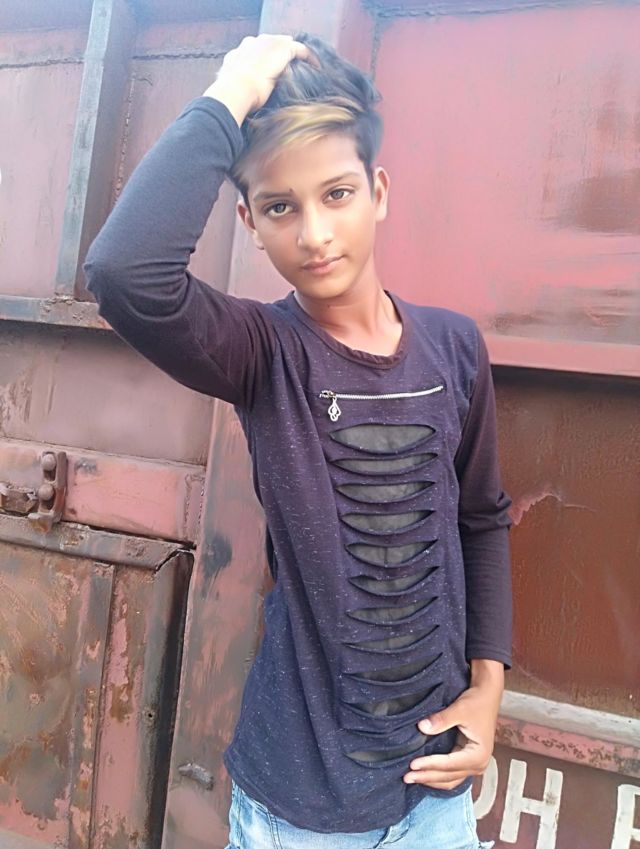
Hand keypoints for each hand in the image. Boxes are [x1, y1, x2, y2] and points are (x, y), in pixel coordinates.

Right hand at [202, 34, 318, 125]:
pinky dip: (309, 56)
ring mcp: (267, 43)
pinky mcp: (281, 48)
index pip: (253, 49)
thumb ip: (236, 90)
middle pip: (269, 42)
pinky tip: (316, 66)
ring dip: (293, 53)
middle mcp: (251, 43)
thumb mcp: (230, 90)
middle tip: (288, 65)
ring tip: (303, 65)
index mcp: (238, 53)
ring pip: (285, 43)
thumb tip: (239, 105)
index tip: (270, 67)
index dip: (262, 57)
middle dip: (278, 52)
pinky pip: (300, 49)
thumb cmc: (231, 97)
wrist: (235, 90)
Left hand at [403, 659, 502, 789]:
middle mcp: (479, 765)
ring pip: (450, 780)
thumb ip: (441, 720)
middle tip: (407, 776)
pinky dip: (438, 776)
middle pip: (449, 776)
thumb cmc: (477, 702)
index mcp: (478, 755)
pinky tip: (424, 774)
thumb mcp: (459, 709)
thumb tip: (422, 727)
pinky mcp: (468, 761)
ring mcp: (474, 765)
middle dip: (427, 776)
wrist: (487, 696)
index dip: (430, 765)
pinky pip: (452, 774)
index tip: (412, 764)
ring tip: (411, 778)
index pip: (449, 764)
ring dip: (431, 779)